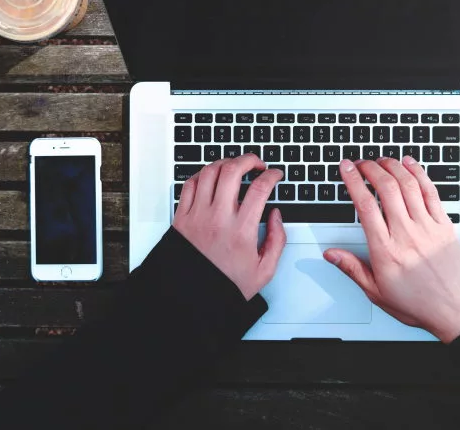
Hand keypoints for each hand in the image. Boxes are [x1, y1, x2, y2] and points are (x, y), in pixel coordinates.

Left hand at [172, 154, 285, 299]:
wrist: (193, 298)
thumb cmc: (225, 285)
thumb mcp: (264, 270)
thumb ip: (277, 240)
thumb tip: (276, 216)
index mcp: (241, 230)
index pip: (260, 188)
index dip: (272, 175)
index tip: (275, 175)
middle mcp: (218, 218)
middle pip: (233, 171)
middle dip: (249, 160)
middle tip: (257, 164)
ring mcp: (198, 215)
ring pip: (210, 172)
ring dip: (226, 163)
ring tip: (235, 167)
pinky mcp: (182, 217)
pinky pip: (190, 184)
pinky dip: (202, 174)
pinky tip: (211, 177)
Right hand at [324, 156, 459, 342]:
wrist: (455, 309)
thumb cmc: (418, 303)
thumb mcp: (376, 292)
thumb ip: (352, 269)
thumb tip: (331, 254)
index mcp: (386, 250)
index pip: (365, 206)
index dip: (353, 181)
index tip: (346, 169)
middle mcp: (406, 235)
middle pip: (386, 189)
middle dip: (370, 168)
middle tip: (361, 162)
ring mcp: (427, 228)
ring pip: (408, 185)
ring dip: (393, 167)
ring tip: (382, 160)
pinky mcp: (444, 225)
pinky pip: (431, 192)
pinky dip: (419, 174)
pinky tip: (410, 164)